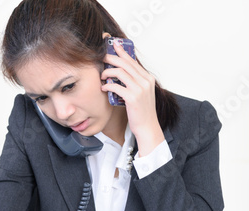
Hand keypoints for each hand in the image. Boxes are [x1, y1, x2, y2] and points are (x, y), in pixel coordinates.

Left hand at [101, 40, 164, 155]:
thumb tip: (119, 72)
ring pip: (120, 72)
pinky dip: (108, 85)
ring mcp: (140, 89)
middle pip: (125, 63)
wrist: (147, 127)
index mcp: (147, 78)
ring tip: (102, 76)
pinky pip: (116, 86)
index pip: (132, 61)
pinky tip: (104, 88)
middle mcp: (145, 81)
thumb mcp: (140, 93)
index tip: (113, 45)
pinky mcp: (133, 98)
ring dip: (107, 72)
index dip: (121, 52)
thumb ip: (133, 82)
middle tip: (101, 57)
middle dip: (111, 58)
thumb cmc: (141, 111)